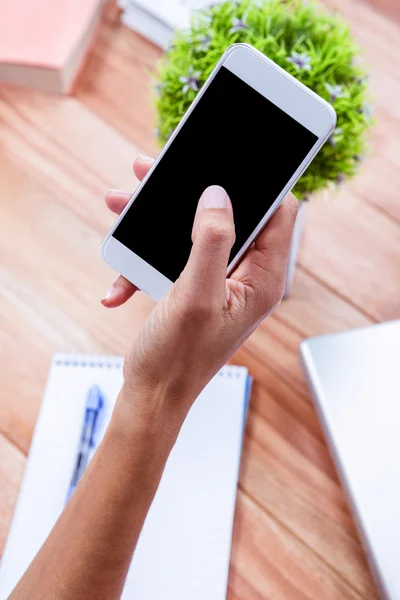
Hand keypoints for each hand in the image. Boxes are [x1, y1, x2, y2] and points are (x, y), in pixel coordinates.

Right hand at [104, 157, 297, 430]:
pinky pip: (174, 255)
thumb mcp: (195, 295)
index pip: (279, 215)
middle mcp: (246, 277)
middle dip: (193, 192)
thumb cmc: (178, 357)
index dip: (260, 184)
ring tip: (122, 202)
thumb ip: (211, 241)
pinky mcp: (195, 285)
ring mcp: (219, 281)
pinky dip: (146, 258)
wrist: (152, 394)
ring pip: (196, 230)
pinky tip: (119, 279)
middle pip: (232, 216)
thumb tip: (218, 194)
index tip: (231, 158)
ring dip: (159, 220)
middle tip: (158, 170)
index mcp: (262, 280)